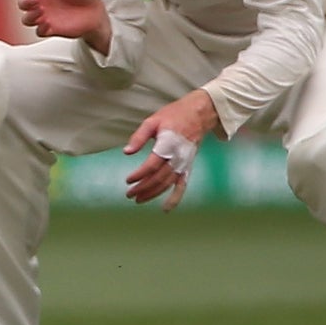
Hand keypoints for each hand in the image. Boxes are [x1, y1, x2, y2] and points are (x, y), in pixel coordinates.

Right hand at [18, 0, 110, 52]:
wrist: (96, 12)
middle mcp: (42, 4)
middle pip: (22, 4)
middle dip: (25, 1)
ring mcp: (46, 17)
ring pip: (27, 19)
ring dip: (30, 16)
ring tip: (41, 11)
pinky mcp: (52, 29)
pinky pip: (39, 31)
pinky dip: (40, 28)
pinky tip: (48, 23)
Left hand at [123, 90, 219, 209]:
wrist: (198, 115)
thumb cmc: (174, 116)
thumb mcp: (152, 121)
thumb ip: (139, 137)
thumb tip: (126, 152)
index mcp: (168, 146)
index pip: (152, 166)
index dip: (139, 175)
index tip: (128, 180)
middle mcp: (177, 158)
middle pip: (159, 178)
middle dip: (143, 188)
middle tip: (129, 194)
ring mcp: (184, 164)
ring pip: (168, 184)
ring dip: (153, 194)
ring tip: (139, 200)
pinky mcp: (188, 167)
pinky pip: (182, 185)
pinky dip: (175, 198)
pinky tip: (166, 209)